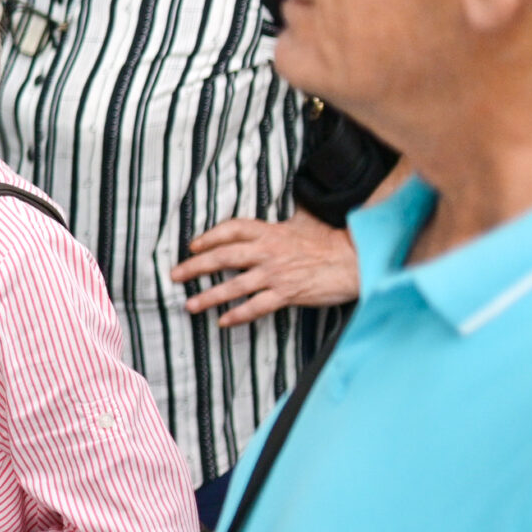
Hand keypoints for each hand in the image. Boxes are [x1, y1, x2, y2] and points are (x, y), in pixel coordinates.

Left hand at [172, 209, 359, 325]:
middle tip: (175, 275)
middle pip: (223, 257)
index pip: (231, 229)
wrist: (357, 261)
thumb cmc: (331, 241)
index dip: (209, 236)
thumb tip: (282, 211)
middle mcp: (268, 251)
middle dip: (195, 267)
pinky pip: (256, 306)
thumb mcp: (304, 222)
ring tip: (189, 305)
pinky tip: (223, 321)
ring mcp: (276, 273)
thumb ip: (284, 221)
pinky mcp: (287, 293)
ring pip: (234, 285)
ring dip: (209, 296)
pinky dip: (238, 314)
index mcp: (270, 231)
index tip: (192, 245)